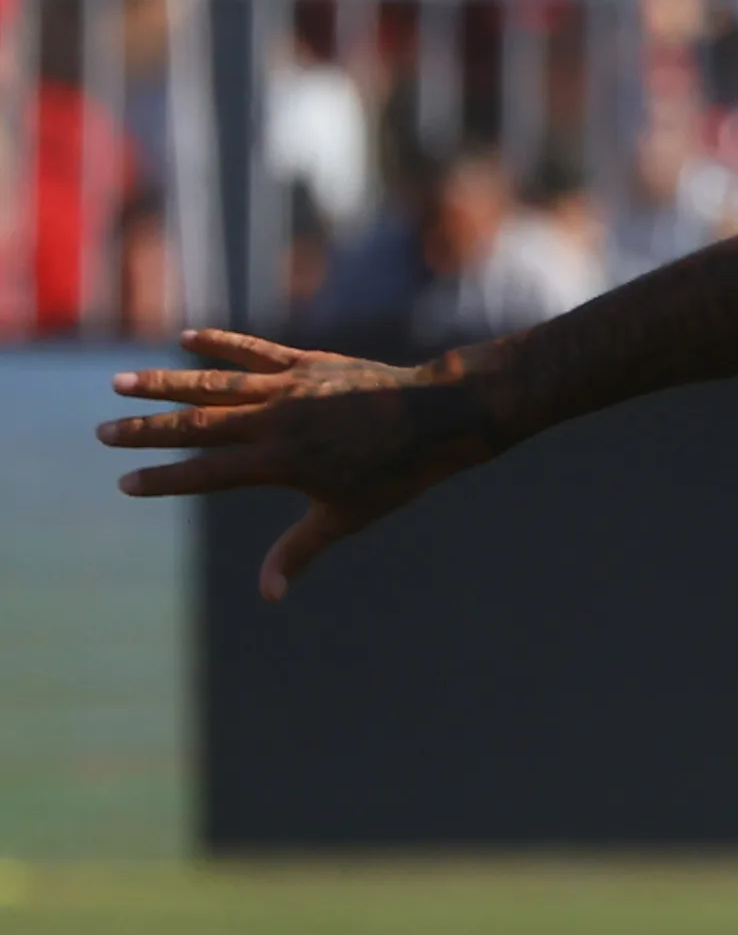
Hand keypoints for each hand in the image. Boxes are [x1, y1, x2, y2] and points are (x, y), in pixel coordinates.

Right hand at [99, 330, 512, 595]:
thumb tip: (268, 595)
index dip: (164, 480)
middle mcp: (275, 421)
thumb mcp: (345, 517)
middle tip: (102, 431)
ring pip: (213, 383)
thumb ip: (299, 550)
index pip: (207, 474)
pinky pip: (253, 351)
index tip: (125, 482)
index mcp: (280, 463)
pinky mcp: (305, 363)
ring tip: (120, 383)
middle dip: (146, 430)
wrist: (437, 418)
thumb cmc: (395, 475)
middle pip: (196, 425)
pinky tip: (187, 339)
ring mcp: (288, 388)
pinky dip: (220, 344)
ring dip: (165, 382)